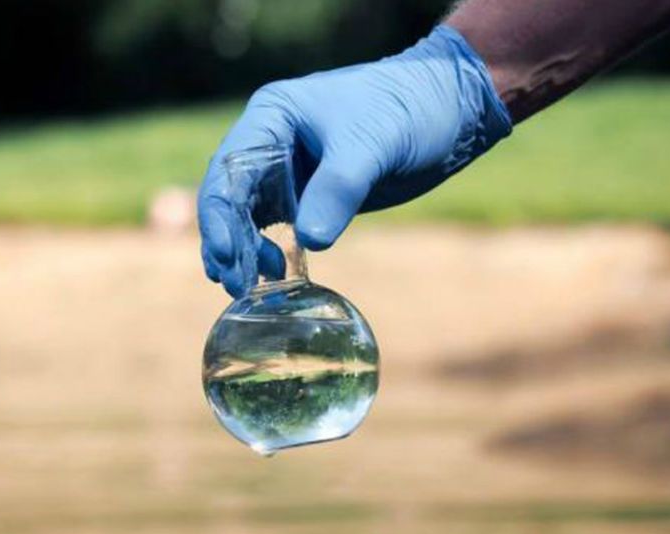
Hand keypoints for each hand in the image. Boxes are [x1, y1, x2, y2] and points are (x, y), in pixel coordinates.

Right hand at [198, 25, 511, 297]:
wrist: (449, 108)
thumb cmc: (408, 110)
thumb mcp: (373, 145)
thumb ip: (339, 189)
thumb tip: (310, 241)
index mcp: (273, 116)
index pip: (229, 169)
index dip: (220, 214)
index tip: (226, 254)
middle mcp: (271, 142)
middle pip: (230, 197)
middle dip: (228, 241)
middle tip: (235, 285)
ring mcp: (288, 170)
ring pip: (247, 216)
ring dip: (243, 252)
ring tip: (247, 289)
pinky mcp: (310, 194)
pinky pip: (277, 227)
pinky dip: (268, 253)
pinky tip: (273, 278)